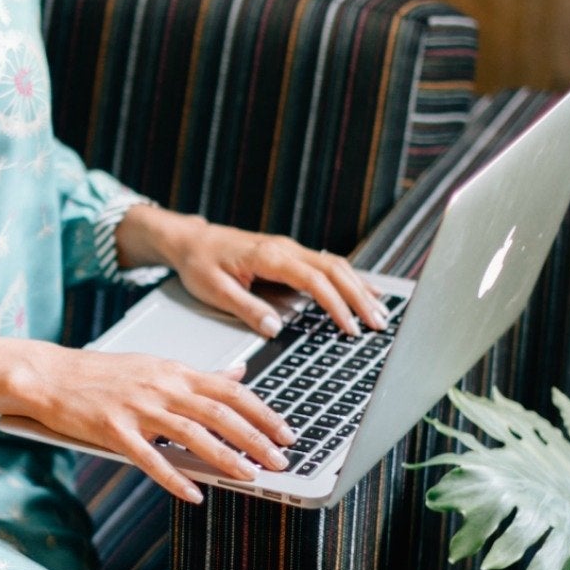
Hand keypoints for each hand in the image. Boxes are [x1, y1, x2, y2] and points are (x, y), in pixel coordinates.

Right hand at [16, 342, 297, 503]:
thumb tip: (239, 374)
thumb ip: (199, 375)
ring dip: (225, 457)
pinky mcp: (113, 430)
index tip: (286, 433)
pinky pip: (150, 458)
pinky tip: (194, 494)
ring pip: (192, 434)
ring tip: (249, 476)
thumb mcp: (156, 365)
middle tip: (280, 461)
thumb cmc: (102, 374)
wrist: (51, 375)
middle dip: (255, 439)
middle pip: (219, 413)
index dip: (263, 413)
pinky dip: (174, 477)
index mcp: (175, 371)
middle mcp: (162, 387)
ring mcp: (138, 408)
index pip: (231, 391)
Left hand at [156, 216, 389, 339]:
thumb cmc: (199, 264)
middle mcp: (285, 249)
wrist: (189, 241)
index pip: (315, 281)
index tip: (350, 328)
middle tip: (378, 324)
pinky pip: (326, 264)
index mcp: (270, 256)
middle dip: (360, 297)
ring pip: (336, 265)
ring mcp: (289, 249)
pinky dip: (349, 279)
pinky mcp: (289, 254)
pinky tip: (364, 291)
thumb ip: (246, 308)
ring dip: (359, 288)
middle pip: (335, 270)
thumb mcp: (214, 290)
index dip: (336, 305)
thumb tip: (274, 328)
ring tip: (379, 313)